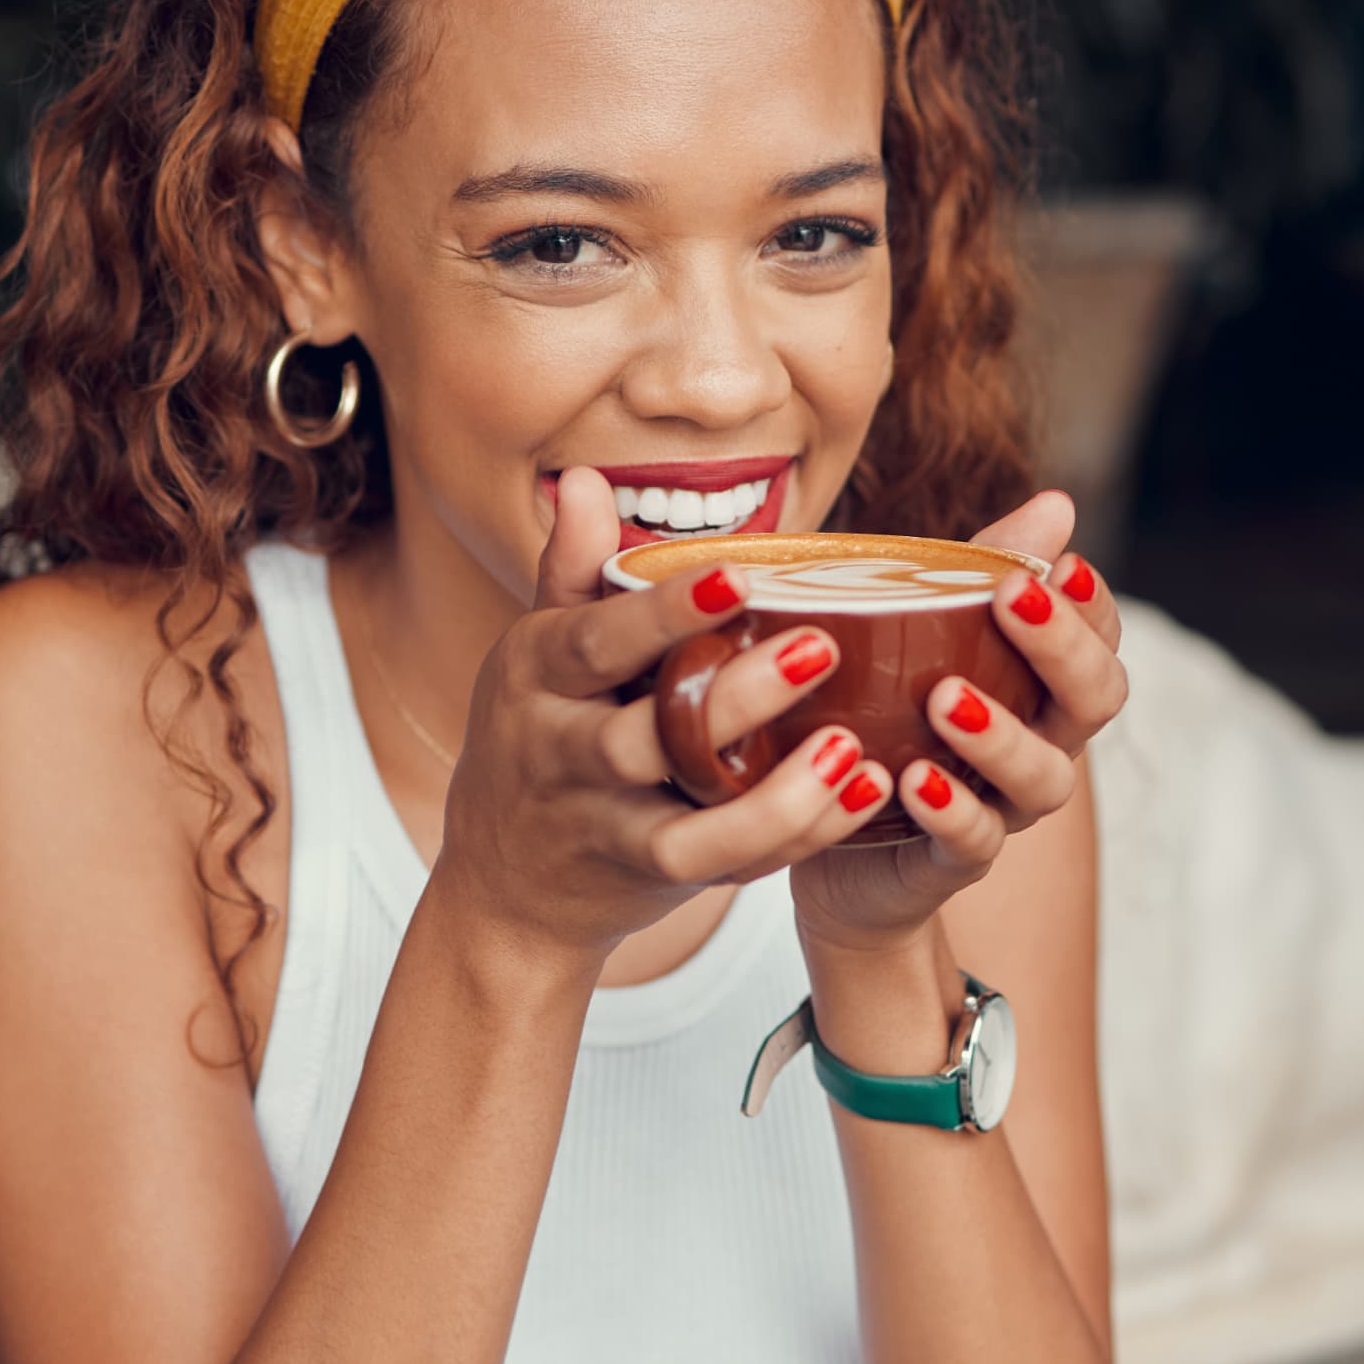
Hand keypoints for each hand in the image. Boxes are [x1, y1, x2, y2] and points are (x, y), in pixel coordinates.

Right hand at [431, 468, 903, 959]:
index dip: (662, 612)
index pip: (595, 641)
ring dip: (774, 798)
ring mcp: (604, 827)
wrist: (505, 884)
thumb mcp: (536, 654)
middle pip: (641, 738)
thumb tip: (585, 479)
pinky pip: (725, 868)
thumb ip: (570, 571)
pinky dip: (794, 837)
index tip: (737, 575)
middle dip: (731, 700)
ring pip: (686, 830)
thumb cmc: (539, 740)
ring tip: (851, 749)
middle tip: (822, 648)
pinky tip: (859, 795)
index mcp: (536, 676)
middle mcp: (561, 755)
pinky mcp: (651, 880)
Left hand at [788, 489, 1128, 954]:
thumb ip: (981, 570)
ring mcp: (1005, 805)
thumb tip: (1057, 503)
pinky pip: (973, 841)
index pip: (1100, 638)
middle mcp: (1042, 744)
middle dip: (1062, 648)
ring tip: (946, 698)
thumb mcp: (920, 633)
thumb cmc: (887, 718)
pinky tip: (914, 781)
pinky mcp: (954, 859)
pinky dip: (951, 810)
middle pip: (1095, 700)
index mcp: (1041, 685)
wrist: (835, 846)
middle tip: (1014, 599)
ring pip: (1042, 778)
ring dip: (1001, 735)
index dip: (1093, 604)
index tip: (1064, 563)